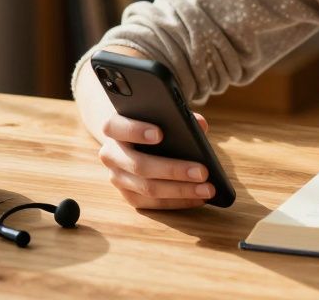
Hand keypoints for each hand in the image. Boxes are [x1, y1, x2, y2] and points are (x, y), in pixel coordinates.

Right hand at [97, 112, 216, 209]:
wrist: (134, 141)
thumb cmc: (151, 123)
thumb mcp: (160, 114)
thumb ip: (179, 116)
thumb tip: (200, 125)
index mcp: (113, 127)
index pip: (117, 127)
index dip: (136, 131)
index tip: (160, 134)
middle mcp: (110, 154)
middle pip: (140, 165)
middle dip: (173, 170)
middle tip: (203, 172)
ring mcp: (117, 178)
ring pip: (148, 188)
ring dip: (181, 190)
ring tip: (208, 189)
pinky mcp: (128, 196)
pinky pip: (154, 204)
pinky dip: (179, 201)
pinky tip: (199, 197)